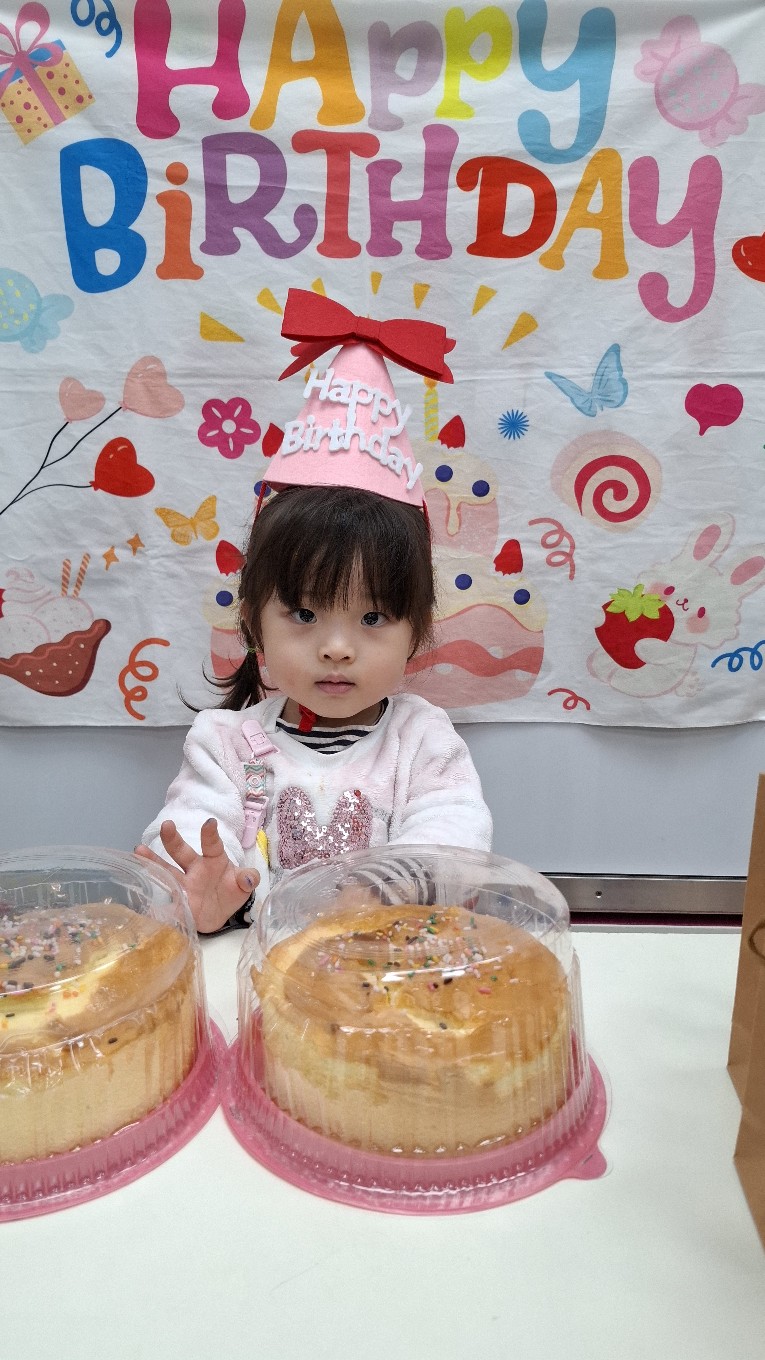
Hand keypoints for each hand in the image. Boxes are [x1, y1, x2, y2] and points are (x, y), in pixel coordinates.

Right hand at [135, 818, 257, 933]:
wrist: (218, 914)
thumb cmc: (230, 891)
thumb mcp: (243, 886)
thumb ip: (248, 879)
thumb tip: (250, 879)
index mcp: (213, 860)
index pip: (212, 845)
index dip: (210, 834)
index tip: (209, 823)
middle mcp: (195, 868)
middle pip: (182, 852)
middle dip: (173, 840)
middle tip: (166, 826)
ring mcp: (183, 884)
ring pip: (167, 871)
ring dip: (153, 862)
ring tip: (138, 850)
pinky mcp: (176, 901)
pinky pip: (163, 898)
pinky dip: (152, 896)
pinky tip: (140, 890)